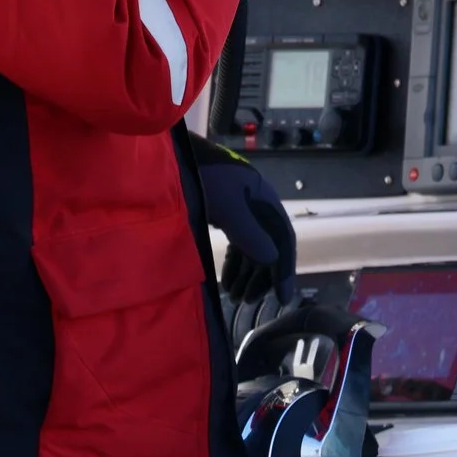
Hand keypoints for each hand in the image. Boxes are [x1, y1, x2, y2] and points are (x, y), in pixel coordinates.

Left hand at [188, 135, 295, 306]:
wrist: (172, 155)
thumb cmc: (202, 176)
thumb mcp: (226, 205)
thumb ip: (248, 232)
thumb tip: (271, 259)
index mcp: (264, 198)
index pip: (283, 238)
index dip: (284, 269)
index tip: (282, 298)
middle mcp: (256, 204)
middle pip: (269, 245)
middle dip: (261, 276)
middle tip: (249, 302)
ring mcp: (238, 208)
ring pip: (251, 247)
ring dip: (246, 273)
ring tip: (235, 297)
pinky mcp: (221, 212)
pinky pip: (235, 243)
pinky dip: (233, 263)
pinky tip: (227, 281)